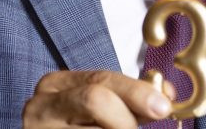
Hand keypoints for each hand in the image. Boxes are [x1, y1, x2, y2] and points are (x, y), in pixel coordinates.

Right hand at [23, 70, 171, 128]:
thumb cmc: (75, 126)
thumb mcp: (96, 107)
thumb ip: (128, 99)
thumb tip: (164, 99)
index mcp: (55, 85)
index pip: (101, 80)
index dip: (137, 92)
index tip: (163, 107)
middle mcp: (41, 106)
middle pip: (95, 100)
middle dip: (125, 119)